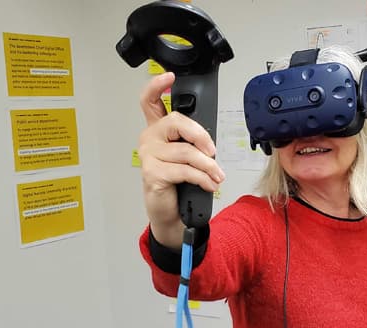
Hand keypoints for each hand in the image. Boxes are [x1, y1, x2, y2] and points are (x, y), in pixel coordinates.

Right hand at [137, 72, 225, 247]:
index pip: (150, 101)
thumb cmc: (179, 183)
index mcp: (158, 130)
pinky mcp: (152, 173)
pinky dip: (202, 177)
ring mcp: (149, 155)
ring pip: (186, 152)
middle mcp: (150, 139)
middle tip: (212, 151)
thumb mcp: (187, 158)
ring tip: (217, 176)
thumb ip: (192, 142)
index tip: (169, 76)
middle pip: (176, 122)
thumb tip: (209, 143)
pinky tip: (209, 183)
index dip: (157, 85)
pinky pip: (185, 170)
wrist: (171, 212)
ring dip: (208, 166)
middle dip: (201, 136)